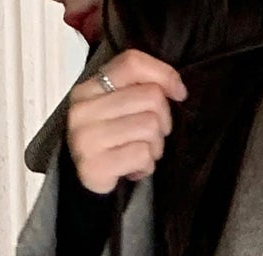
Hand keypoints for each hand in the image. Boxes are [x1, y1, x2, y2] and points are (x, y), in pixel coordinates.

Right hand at [66, 49, 186, 194]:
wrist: (83, 184)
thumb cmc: (109, 143)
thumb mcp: (116, 108)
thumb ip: (138, 89)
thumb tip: (177, 89)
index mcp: (89, 87)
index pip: (131, 63)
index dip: (163, 73)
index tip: (179, 93)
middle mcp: (84, 109)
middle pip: (150, 97)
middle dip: (163, 120)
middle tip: (153, 136)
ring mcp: (86, 138)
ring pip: (150, 126)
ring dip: (155, 146)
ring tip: (142, 153)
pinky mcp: (95, 166)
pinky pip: (142, 155)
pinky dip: (147, 165)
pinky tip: (135, 169)